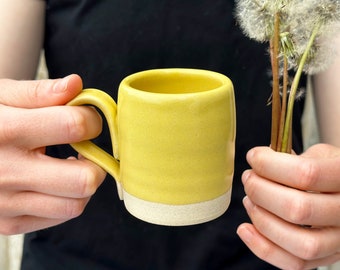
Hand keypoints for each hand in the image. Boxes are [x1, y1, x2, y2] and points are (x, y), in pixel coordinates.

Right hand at [0, 75, 105, 234]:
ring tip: (71, 165)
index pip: (74, 126)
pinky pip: (59, 217)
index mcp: (6, 130)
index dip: (91, 119)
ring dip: (83, 184)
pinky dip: (67, 200)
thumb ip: (38, 92)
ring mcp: (6, 203)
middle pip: (84, 179)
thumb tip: (75, 85)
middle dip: (96, 162)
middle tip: (86, 149)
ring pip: (75, 205)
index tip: (87, 119)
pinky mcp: (8, 223)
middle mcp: (6, 172)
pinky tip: (54, 183)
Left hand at [237, 145, 339, 268]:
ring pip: (299, 243)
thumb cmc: (327, 169)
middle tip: (248, 178)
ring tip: (249, 201)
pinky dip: (263, 248)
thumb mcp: (320, 154)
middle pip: (297, 209)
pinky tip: (245, 229)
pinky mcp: (326, 257)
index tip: (253, 157)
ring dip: (262, 220)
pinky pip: (295, 264)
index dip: (269, 164)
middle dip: (260, 191)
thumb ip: (292, 158)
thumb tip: (258, 163)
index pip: (306, 174)